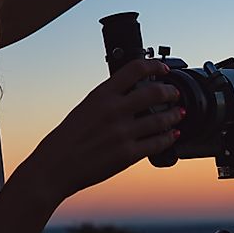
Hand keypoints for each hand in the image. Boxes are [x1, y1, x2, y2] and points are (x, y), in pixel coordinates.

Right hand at [24, 59, 182, 201]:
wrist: (55, 166)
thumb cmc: (66, 138)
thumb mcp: (85, 108)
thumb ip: (107, 99)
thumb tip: (130, 93)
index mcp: (101, 95)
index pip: (135, 69)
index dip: (154, 66)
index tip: (163, 69)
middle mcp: (114, 111)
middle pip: (154, 92)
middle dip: (170, 92)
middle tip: (174, 94)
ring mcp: (122, 133)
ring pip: (161, 119)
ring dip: (174, 115)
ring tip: (178, 114)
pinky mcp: (128, 154)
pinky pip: (157, 143)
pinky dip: (168, 138)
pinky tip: (172, 135)